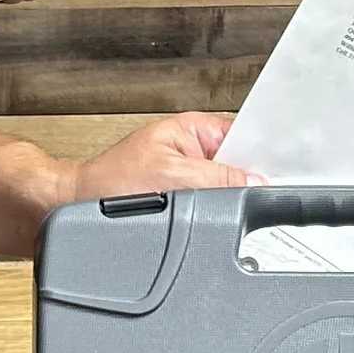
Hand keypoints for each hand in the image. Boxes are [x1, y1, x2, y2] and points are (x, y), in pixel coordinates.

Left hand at [63, 112, 253, 206]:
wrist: (74, 207)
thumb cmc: (106, 183)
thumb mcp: (171, 178)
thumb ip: (217, 179)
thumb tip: (255, 183)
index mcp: (196, 130)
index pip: (246, 136)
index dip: (263, 156)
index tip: (280, 174)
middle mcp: (195, 150)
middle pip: (239, 168)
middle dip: (241, 186)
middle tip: (234, 199)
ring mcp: (188, 177)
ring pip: (224, 193)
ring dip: (222, 205)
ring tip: (204, 208)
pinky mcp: (180, 200)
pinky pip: (207, 208)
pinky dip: (208, 218)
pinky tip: (200, 222)